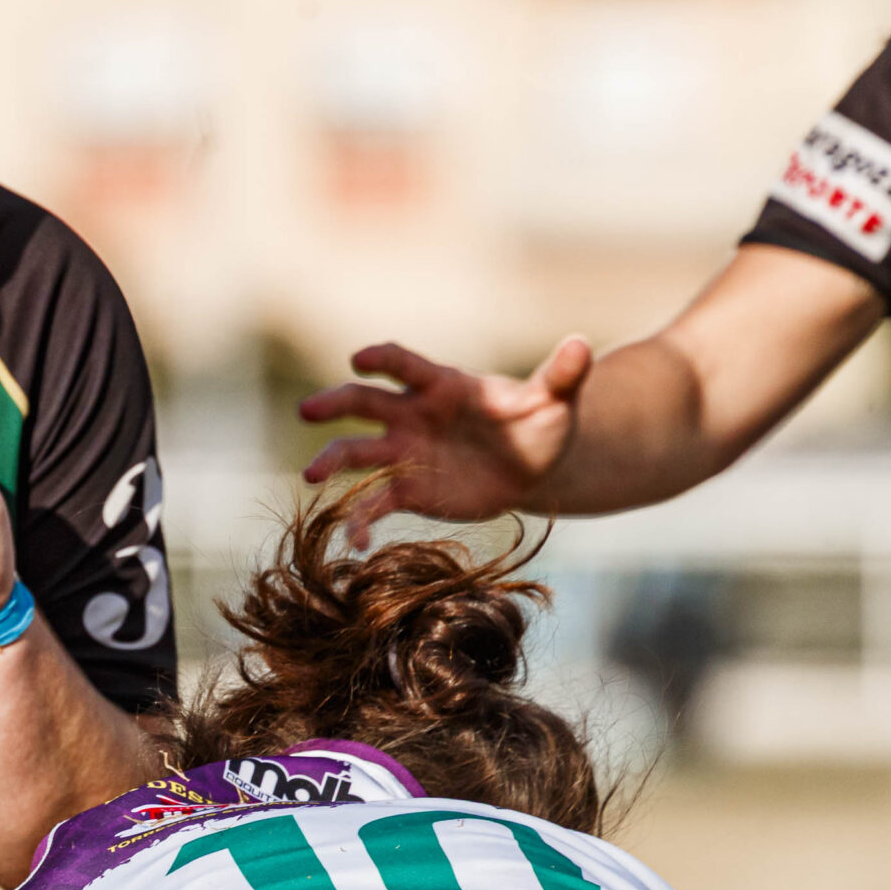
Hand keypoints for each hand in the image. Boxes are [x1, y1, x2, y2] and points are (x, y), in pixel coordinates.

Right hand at [297, 337, 593, 543]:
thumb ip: (563, 375)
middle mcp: (411, 415)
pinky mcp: (407, 491)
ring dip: (331, 462)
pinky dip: (361, 522)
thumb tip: (582, 345)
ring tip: (311, 477)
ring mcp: (404, 453)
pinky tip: (355, 544)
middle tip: (308, 411)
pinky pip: (376, 504)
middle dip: (334, 404)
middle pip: (363, 403)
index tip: (360, 359)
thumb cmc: (538, 424)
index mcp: (441, 385)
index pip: (404, 365)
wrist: (530, 466)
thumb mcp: (555, 401)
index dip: (382, 360)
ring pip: (357, 453)